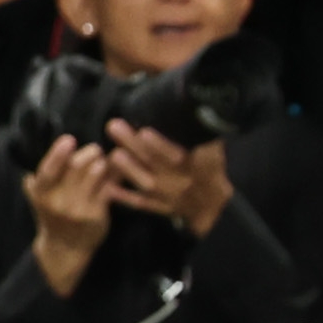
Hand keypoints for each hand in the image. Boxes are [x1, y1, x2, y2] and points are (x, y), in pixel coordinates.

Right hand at [22, 137, 117, 296]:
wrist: (66, 247)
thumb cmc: (54, 215)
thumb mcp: (40, 197)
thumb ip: (43, 177)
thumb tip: (56, 148)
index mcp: (40, 192)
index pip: (47, 170)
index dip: (58, 153)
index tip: (69, 139)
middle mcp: (57, 200)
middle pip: (75, 168)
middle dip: (88, 153)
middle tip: (96, 149)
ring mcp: (77, 208)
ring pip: (94, 175)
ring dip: (102, 162)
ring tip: (106, 159)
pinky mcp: (96, 214)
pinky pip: (108, 188)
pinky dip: (113, 177)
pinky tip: (118, 171)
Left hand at [103, 124, 230, 239]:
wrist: (212, 205)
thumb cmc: (210, 171)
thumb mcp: (213, 153)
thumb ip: (203, 137)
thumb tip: (193, 115)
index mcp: (196, 166)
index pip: (178, 154)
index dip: (161, 145)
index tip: (143, 131)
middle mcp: (181, 182)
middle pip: (154, 162)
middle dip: (132, 144)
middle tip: (114, 126)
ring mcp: (169, 197)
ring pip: (146, 183)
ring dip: (128, 168)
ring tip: (113, 153)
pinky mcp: (159, 207)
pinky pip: (141, 203)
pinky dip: (125, 197)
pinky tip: (109, 186)